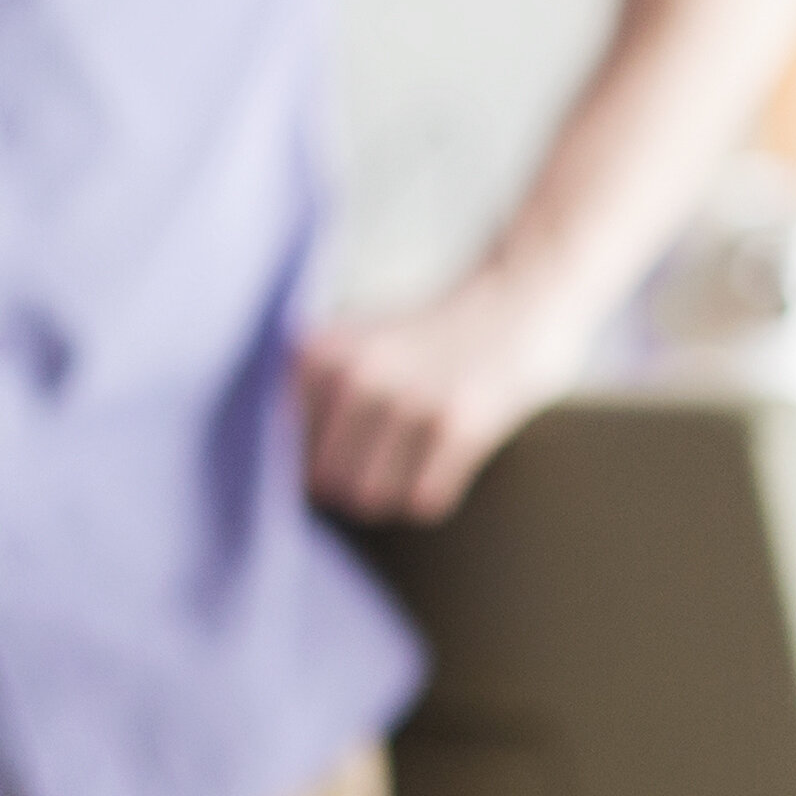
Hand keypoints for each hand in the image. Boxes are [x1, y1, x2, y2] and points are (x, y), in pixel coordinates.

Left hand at [295, 260, 595, 523]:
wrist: (517, 294)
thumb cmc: (421, 332)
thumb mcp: (349, 341)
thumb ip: (305, 393)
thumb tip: (278, 479)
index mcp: (315, 352)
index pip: (278, 446)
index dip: (302, 460)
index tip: (330, 453)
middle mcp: (353, 374)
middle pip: (322, 481)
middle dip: (346, 483)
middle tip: (378, 459)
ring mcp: (408, 400)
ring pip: (368, 498)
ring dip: (388, 493)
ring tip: (408, 460)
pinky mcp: (461, 425)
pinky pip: (423, 501)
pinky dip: (429, 495)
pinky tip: (443, 459)